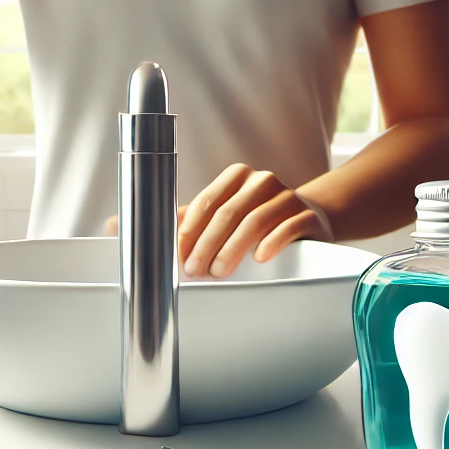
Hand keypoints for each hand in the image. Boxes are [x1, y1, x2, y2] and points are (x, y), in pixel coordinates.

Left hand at [178, 164, 325, 278]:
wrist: (305, 218)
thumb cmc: (257, 217)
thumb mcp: (225, 212)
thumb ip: (190, 219)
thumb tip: (142, 230)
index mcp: (237, 176)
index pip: (207, 202)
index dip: (190, 231)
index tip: (179, 255)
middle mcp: (261, 180)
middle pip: (227, 214)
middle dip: (207, 245)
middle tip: (196, 270)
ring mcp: (287, 196)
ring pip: (254, 222)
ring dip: (232, 250)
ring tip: (219, 271)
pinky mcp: (306, 215)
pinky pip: (287, 228)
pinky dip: (271, 243)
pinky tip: (259, 258)